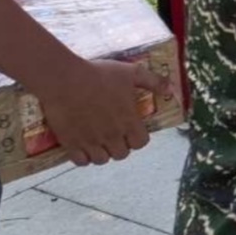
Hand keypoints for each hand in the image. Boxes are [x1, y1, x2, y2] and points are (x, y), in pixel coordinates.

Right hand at [35, 59, 169, 166]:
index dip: (138, 138)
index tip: (132, 130)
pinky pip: (80, 162)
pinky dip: (83, 157)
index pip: (141, 143)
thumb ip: (153, 82)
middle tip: (114, 135)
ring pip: (101, 160)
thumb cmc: (99, 75)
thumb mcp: (132, 73)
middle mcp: (111, 136)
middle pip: (121, 154)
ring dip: (102, 153)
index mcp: (128, 122)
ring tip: (99, 141)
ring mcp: (90, 141)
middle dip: (120, 146)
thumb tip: (170, 90)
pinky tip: (83, 146)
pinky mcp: (70, 143)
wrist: (64, 79)